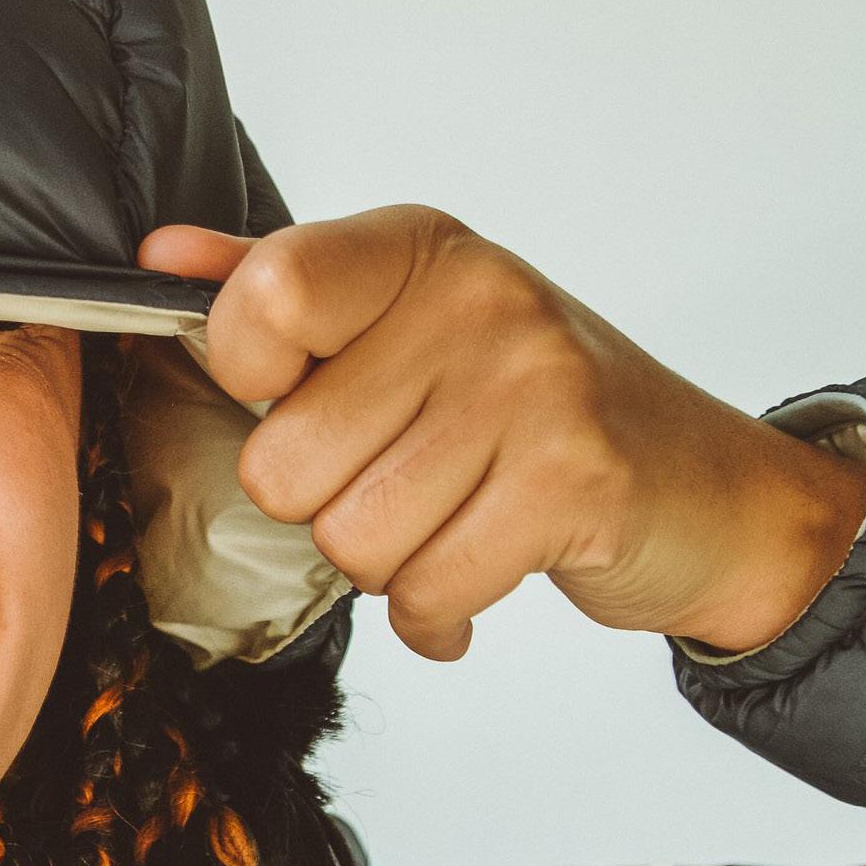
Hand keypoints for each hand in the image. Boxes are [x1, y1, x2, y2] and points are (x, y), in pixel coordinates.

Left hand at [138, 205, 865, 659]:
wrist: (706, 487)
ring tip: (452, 523)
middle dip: (330, 507)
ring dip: (389, 566)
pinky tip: (478, 574)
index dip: (252, 377)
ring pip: (349, 542)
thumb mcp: (407, 324)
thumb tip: (159, 258)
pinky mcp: (572, 481)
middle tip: (407, 484)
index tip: (304, 393)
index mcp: (416, 250)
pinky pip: (425, 592)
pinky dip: (436, 615)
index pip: (265, 300)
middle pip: (286, 463)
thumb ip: (279, 290)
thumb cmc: (538, 409)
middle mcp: (474, 299)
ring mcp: (531, 386)